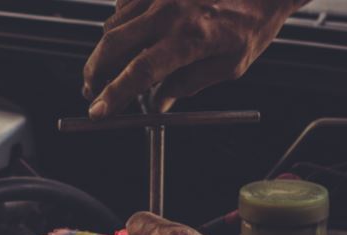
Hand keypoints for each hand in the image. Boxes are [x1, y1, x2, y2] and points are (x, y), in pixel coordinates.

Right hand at [83, 0, 302, 118]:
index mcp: (190, 38)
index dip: (114, 94)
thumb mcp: (230, 65)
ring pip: (113, 26)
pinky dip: (119, 25)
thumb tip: (159, 103)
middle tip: (93, 91)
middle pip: (112, 46)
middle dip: (94, 74)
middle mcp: (170, 12)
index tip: (98, 111)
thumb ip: (189, 85)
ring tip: (113, 67)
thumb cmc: (253, 21)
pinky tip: (130, 36)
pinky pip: (123, 6)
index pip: (139, 72)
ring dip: (106, 52)